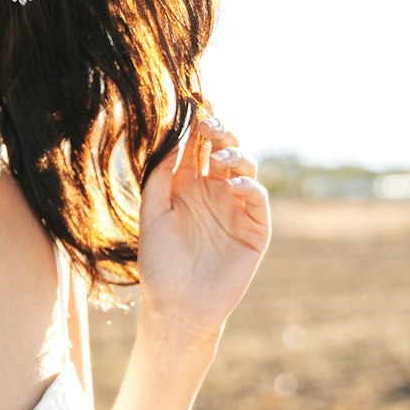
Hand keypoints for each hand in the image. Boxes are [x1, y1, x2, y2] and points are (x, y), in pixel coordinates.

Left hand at [136, 107, 270, 341]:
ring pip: (244, 168)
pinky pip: (256, 199)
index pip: (196, 148)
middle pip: (222, 151)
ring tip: (219, 155)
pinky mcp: (255, 229)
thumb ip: (160, 177)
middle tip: (208, 123)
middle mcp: (214, 192)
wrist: (177, 306)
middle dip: (219, 133)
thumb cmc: (160, 263)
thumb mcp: (152, 214)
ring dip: (234, 155)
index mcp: (188, 187)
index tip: (194, 104)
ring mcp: (236, 209)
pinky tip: (231, 182)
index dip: (197, 126)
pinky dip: (247, 185)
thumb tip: (173, 138)